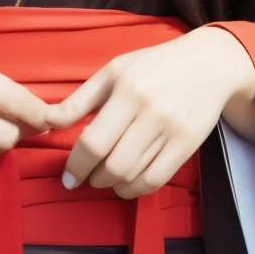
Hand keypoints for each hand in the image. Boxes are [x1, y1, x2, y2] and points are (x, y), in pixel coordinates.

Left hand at [47, 27, 254, 198]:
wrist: (207, 64)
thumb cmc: (152, 65)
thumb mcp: (112, 72)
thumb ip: (79, 100)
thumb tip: (47, 122)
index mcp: (127, 92)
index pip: (95, 142)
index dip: (76, 166)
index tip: (68, 178)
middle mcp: (151, 114)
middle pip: (114, 165)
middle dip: (93, 179)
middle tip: (86, 177)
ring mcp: (173, 131)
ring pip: (135, 176)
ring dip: (113, 186)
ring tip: (104, 179)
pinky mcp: (189, 145)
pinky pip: (158, 180)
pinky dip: (137, 189)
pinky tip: (127, 184)